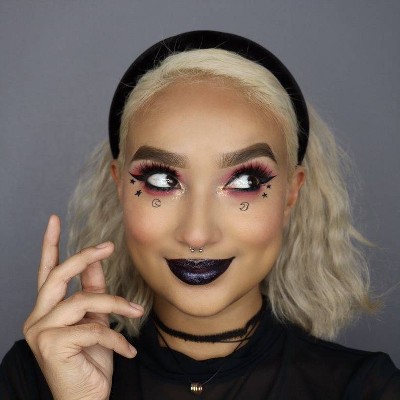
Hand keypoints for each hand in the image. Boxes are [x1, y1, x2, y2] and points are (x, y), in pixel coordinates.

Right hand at [23, 215, 142, 399]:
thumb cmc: (91, 361)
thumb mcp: (96, 320)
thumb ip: (93, 290)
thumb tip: (97, 260)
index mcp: (48, 309)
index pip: (47, 271)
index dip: (50, 244)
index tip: (54, 219)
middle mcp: (38, 317)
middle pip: (58, 276)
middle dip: (84, 257)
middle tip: (107, 247)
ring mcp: (41, 332)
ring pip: (83, 301)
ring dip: (115, 305)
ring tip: (135, 314)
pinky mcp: (51, 345)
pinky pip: (93, 329)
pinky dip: (116, 338)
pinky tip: (128, 351)